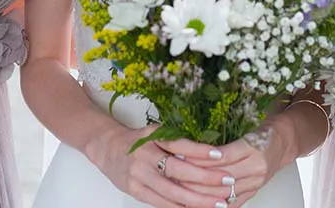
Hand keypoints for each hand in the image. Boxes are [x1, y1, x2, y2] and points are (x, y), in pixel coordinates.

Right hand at [87, 125, 233, 207]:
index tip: (221, 156)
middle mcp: (145, 156)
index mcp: (153, 137)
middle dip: (205, 179)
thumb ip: (178, 142)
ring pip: (172, 191)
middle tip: (227, 183)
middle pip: (178, 171)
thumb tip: (210, 155)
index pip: (180, 145)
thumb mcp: (156, 132)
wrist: (107, 148)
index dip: (200, 151)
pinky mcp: (135, 190)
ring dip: (197, 199)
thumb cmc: (138, 140)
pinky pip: (161, 202)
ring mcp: (139, 175)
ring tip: (218, 203)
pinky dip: (180, 207)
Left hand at [160, 121, 296, 206]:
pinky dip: (213, 204)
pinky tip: (197, 203)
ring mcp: (255, 182)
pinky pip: (232, 203)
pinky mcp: (254, 191)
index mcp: (252, 146)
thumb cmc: (263, 128)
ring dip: (200, 192)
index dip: (199, 156)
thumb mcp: (245, 123)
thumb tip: (190, 138)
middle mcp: (255, 167)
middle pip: (220, 176)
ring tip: (180, 187)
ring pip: (223, 193)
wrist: (285, 140)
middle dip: (194, 176)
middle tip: (173, 171)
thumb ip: (221, 132)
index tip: (179, 152)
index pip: (221, 156)